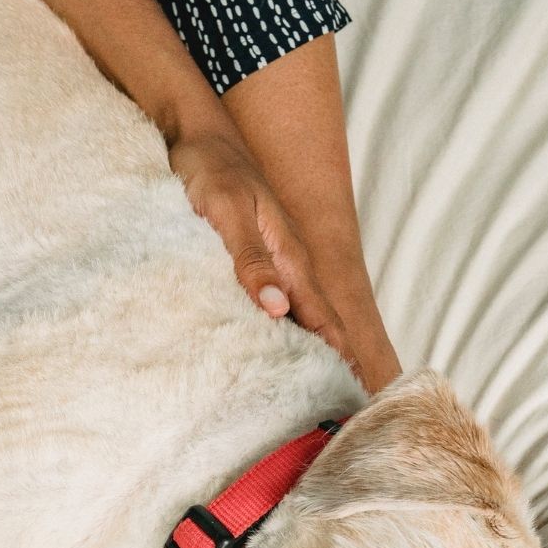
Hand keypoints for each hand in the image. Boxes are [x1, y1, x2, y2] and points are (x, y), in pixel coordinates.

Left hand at [169, 129, 361, 375]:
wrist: (195, 138)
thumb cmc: (209, 171)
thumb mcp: (226, 214)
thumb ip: (249, 260)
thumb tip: (276, 310)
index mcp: (287, 256)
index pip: (321, 317)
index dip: (336, 356)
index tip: (351, 395)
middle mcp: (285, 264)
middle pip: (315, 322)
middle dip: (329, 363)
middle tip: (339, 410)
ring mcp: (270, 263)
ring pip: (294, 316)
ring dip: (305, 351)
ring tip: (311, 393)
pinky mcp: (250, 261)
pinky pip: (269, 304)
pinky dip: (277, 331)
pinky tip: (270, 353)